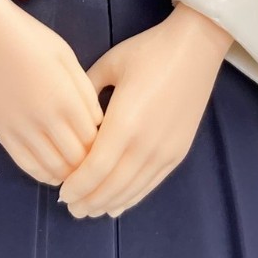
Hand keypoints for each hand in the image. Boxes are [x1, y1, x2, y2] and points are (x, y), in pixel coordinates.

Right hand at [0, 0, 103, 184]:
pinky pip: (27, 166)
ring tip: (76, 165)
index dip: (105, 142)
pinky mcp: (1, 134)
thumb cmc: (29, 37)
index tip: (108, 138)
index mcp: (66, 98)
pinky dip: (45, 174)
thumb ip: (84, 90)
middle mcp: (45, 119)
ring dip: (69, 171)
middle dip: (90, 160)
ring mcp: (20, 129)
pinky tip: (54, 170)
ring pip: (54, 168)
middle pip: (77, 158)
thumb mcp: (66, 56)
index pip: (95, 138)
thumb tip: (96, 121)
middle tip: (95, 156)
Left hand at [59, 3, 232, 218]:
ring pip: (132, 190)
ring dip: (108, 203)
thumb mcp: (110, 65)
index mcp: (125, 123)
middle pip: (112, 186)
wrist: (196, 48)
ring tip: (90, 210)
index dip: (77, 186)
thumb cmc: (149, 52)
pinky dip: (132, 198)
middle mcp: (146, 144)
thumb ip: (86, 92)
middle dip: (89, 201)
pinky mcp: (178, 153)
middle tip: (71, 208)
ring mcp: (165, 152)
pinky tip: (117, 205)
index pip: (95, 169)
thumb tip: (70, 114)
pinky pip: (151, 185)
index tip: (61, 192)